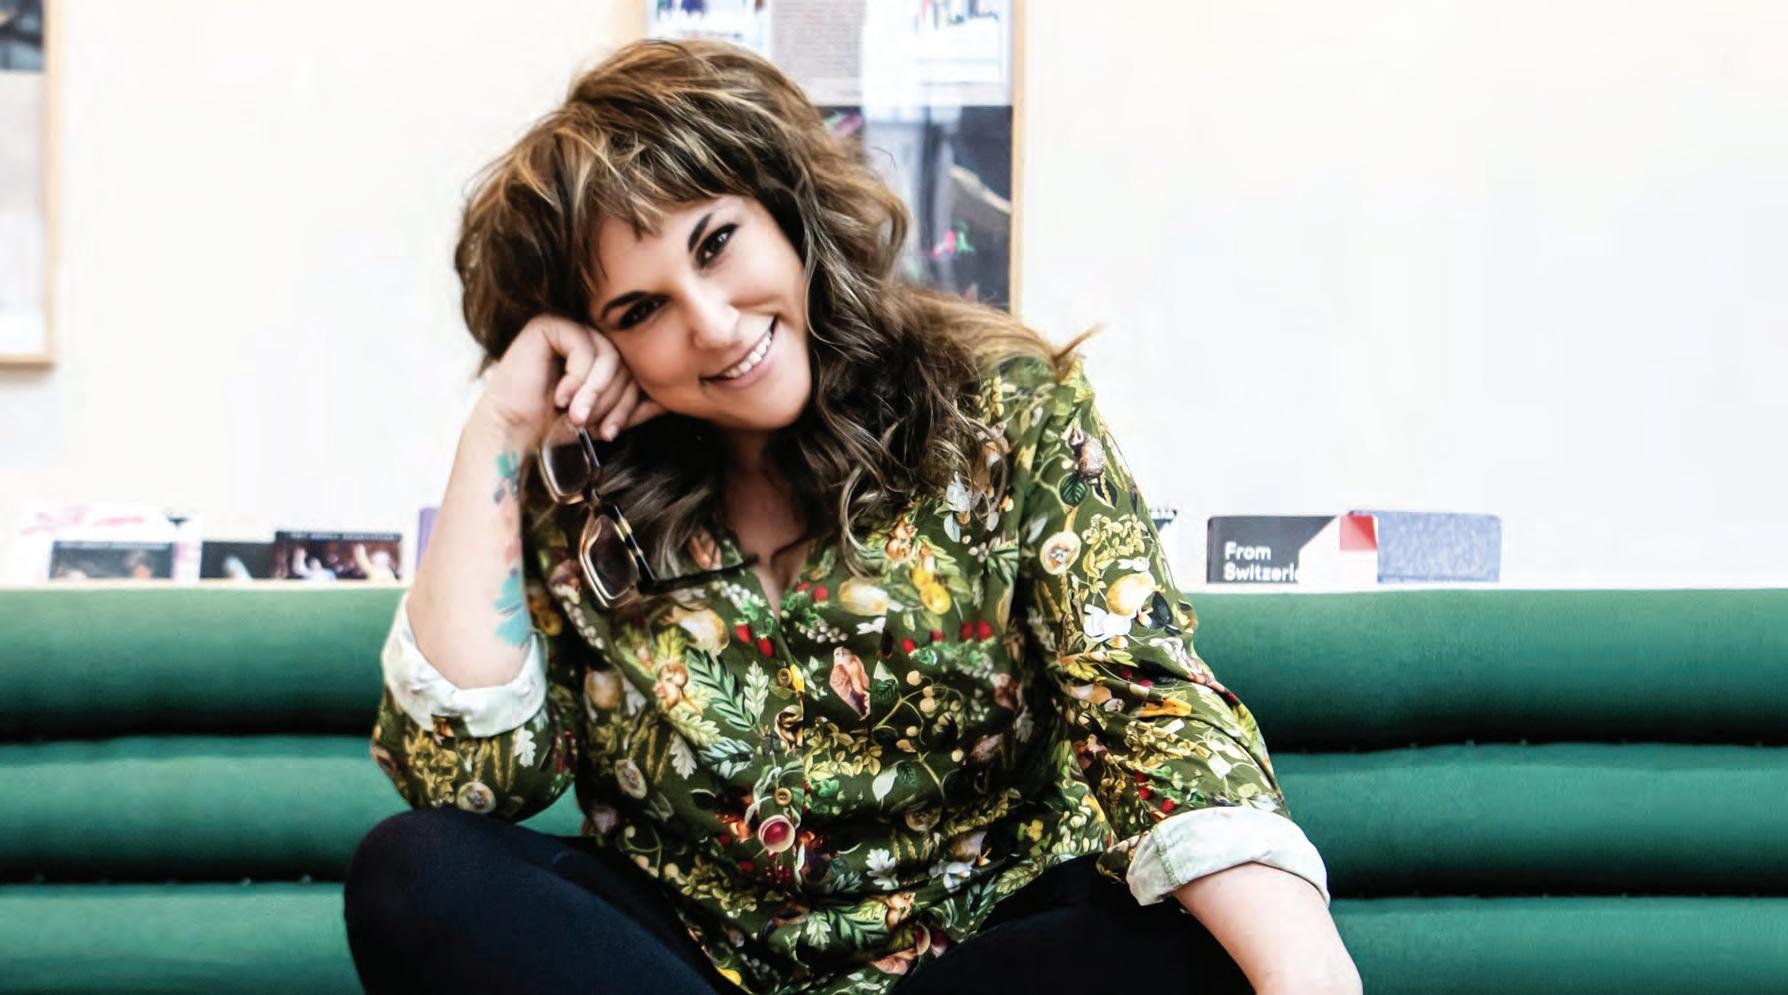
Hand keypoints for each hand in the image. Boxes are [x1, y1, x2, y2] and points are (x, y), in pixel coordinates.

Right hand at [474, 313, 665, 447]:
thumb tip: (669, 402)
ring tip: (578, 417)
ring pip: (609, 356)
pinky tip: (560, 398)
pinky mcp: (549, 325)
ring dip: (595, 393)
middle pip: (625, 362)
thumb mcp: (604, 418)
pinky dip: (576, 379)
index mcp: (603, 355)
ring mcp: (569, 328)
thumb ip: (633, 407)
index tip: (612, 432)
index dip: (630, 403)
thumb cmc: (555, 426)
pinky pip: (583, 348)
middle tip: (596, 429)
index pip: (636, 371)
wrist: (513, 433)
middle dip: (613, 401)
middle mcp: (589, 337)